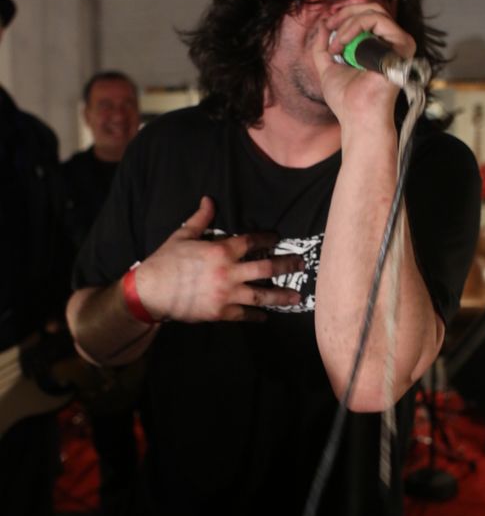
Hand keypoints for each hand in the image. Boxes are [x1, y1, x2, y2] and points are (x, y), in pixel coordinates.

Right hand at [134, 197, 303, 322]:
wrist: (151, 292)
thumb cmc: (165, 261)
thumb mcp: (182, 235)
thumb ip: (200, 219)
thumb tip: (209, 199)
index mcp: (221, 250)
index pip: (252, 241)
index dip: (267, 239)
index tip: (277, 238)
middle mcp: (228, 272)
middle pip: (266, 268)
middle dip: (287, 265)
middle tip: (302, 264)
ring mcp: (226, 294)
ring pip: (261, 295)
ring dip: (281, 296)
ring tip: (297, 296)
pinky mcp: (220, 312)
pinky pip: (244, 314)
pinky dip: (257, 315)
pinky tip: (266, 315)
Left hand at [313, 3, 416, 125]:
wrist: (357, 116)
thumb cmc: (346, 100)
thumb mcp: (328, 68)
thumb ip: (323, 46)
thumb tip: (323, 24)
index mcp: (379, 47)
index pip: (366, 16)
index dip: (344, 15)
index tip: (328, 27)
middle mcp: (392, 43)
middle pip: (372, 8)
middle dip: (346, 13)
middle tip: (331, 26)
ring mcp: (399, 44)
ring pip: (374, 12)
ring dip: (348, 24)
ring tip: (337, 46)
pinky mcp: (402, 46)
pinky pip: (379, 20)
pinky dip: (355, 27)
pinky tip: (343, 46)